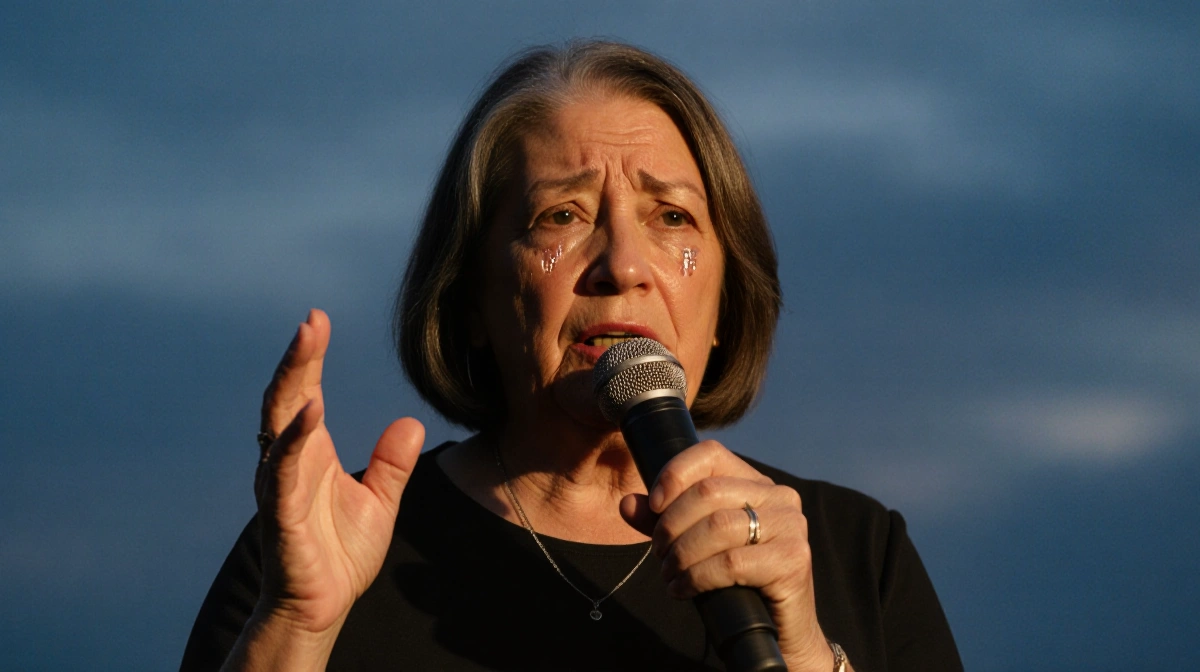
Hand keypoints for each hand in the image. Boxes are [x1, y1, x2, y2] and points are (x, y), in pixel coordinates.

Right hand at [254, 309, 424, 636]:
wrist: (321, 608)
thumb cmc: (340, 555)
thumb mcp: (381, 501)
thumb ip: (392, 462)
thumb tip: (410, 423)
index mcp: (309, 452)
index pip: (306, 393)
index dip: (310, 357)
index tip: (318, 319)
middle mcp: (287, 461)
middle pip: (287, 397)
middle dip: (297, 358)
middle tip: (311, 320)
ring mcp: (279, 486)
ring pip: (278, 424)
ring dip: (291, 382)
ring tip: (306, 343)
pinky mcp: (280, 515)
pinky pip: (281, 471)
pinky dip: (292, 440)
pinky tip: (308, 413)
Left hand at [619, 441, 835, 671]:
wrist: (779, 630)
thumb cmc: (736, 582)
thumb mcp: (694, 545)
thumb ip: (662, 521)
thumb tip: (628, 504)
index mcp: (756, 483)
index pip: (710, 454)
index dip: (674, 474)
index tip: (653, 506)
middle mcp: (779, 497)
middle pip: (708, 491)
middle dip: (671, 524)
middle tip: (660, 553)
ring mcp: (791, 526)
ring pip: (717, 526)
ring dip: (681, 553)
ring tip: (669, 574)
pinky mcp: (793, 560)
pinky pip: (730, 562)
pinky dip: (696, 577)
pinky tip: (683, 590)